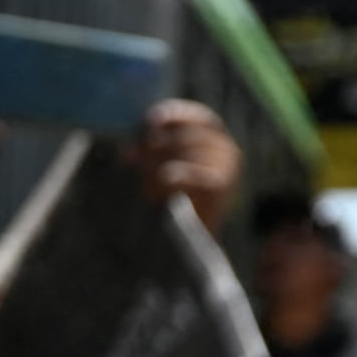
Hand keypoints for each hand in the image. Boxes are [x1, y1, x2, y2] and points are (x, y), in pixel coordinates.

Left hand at [128, 100, 240, 235]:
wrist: (192, 242)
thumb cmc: (176, 201)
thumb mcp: (167, 168)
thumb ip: (155, 151)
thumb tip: (127, 150)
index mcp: (220, 141)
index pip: (200, 116)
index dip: (176, 114)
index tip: (150, 119)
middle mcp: (229, 150)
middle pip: (185, 135)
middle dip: (153, 144)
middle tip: (130, 157)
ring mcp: (228, 167)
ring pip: (182, 153)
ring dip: (155, 166)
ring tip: (143, 183)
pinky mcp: (220, 185)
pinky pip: (184, 173)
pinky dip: (165, 179)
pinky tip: (157, 193)